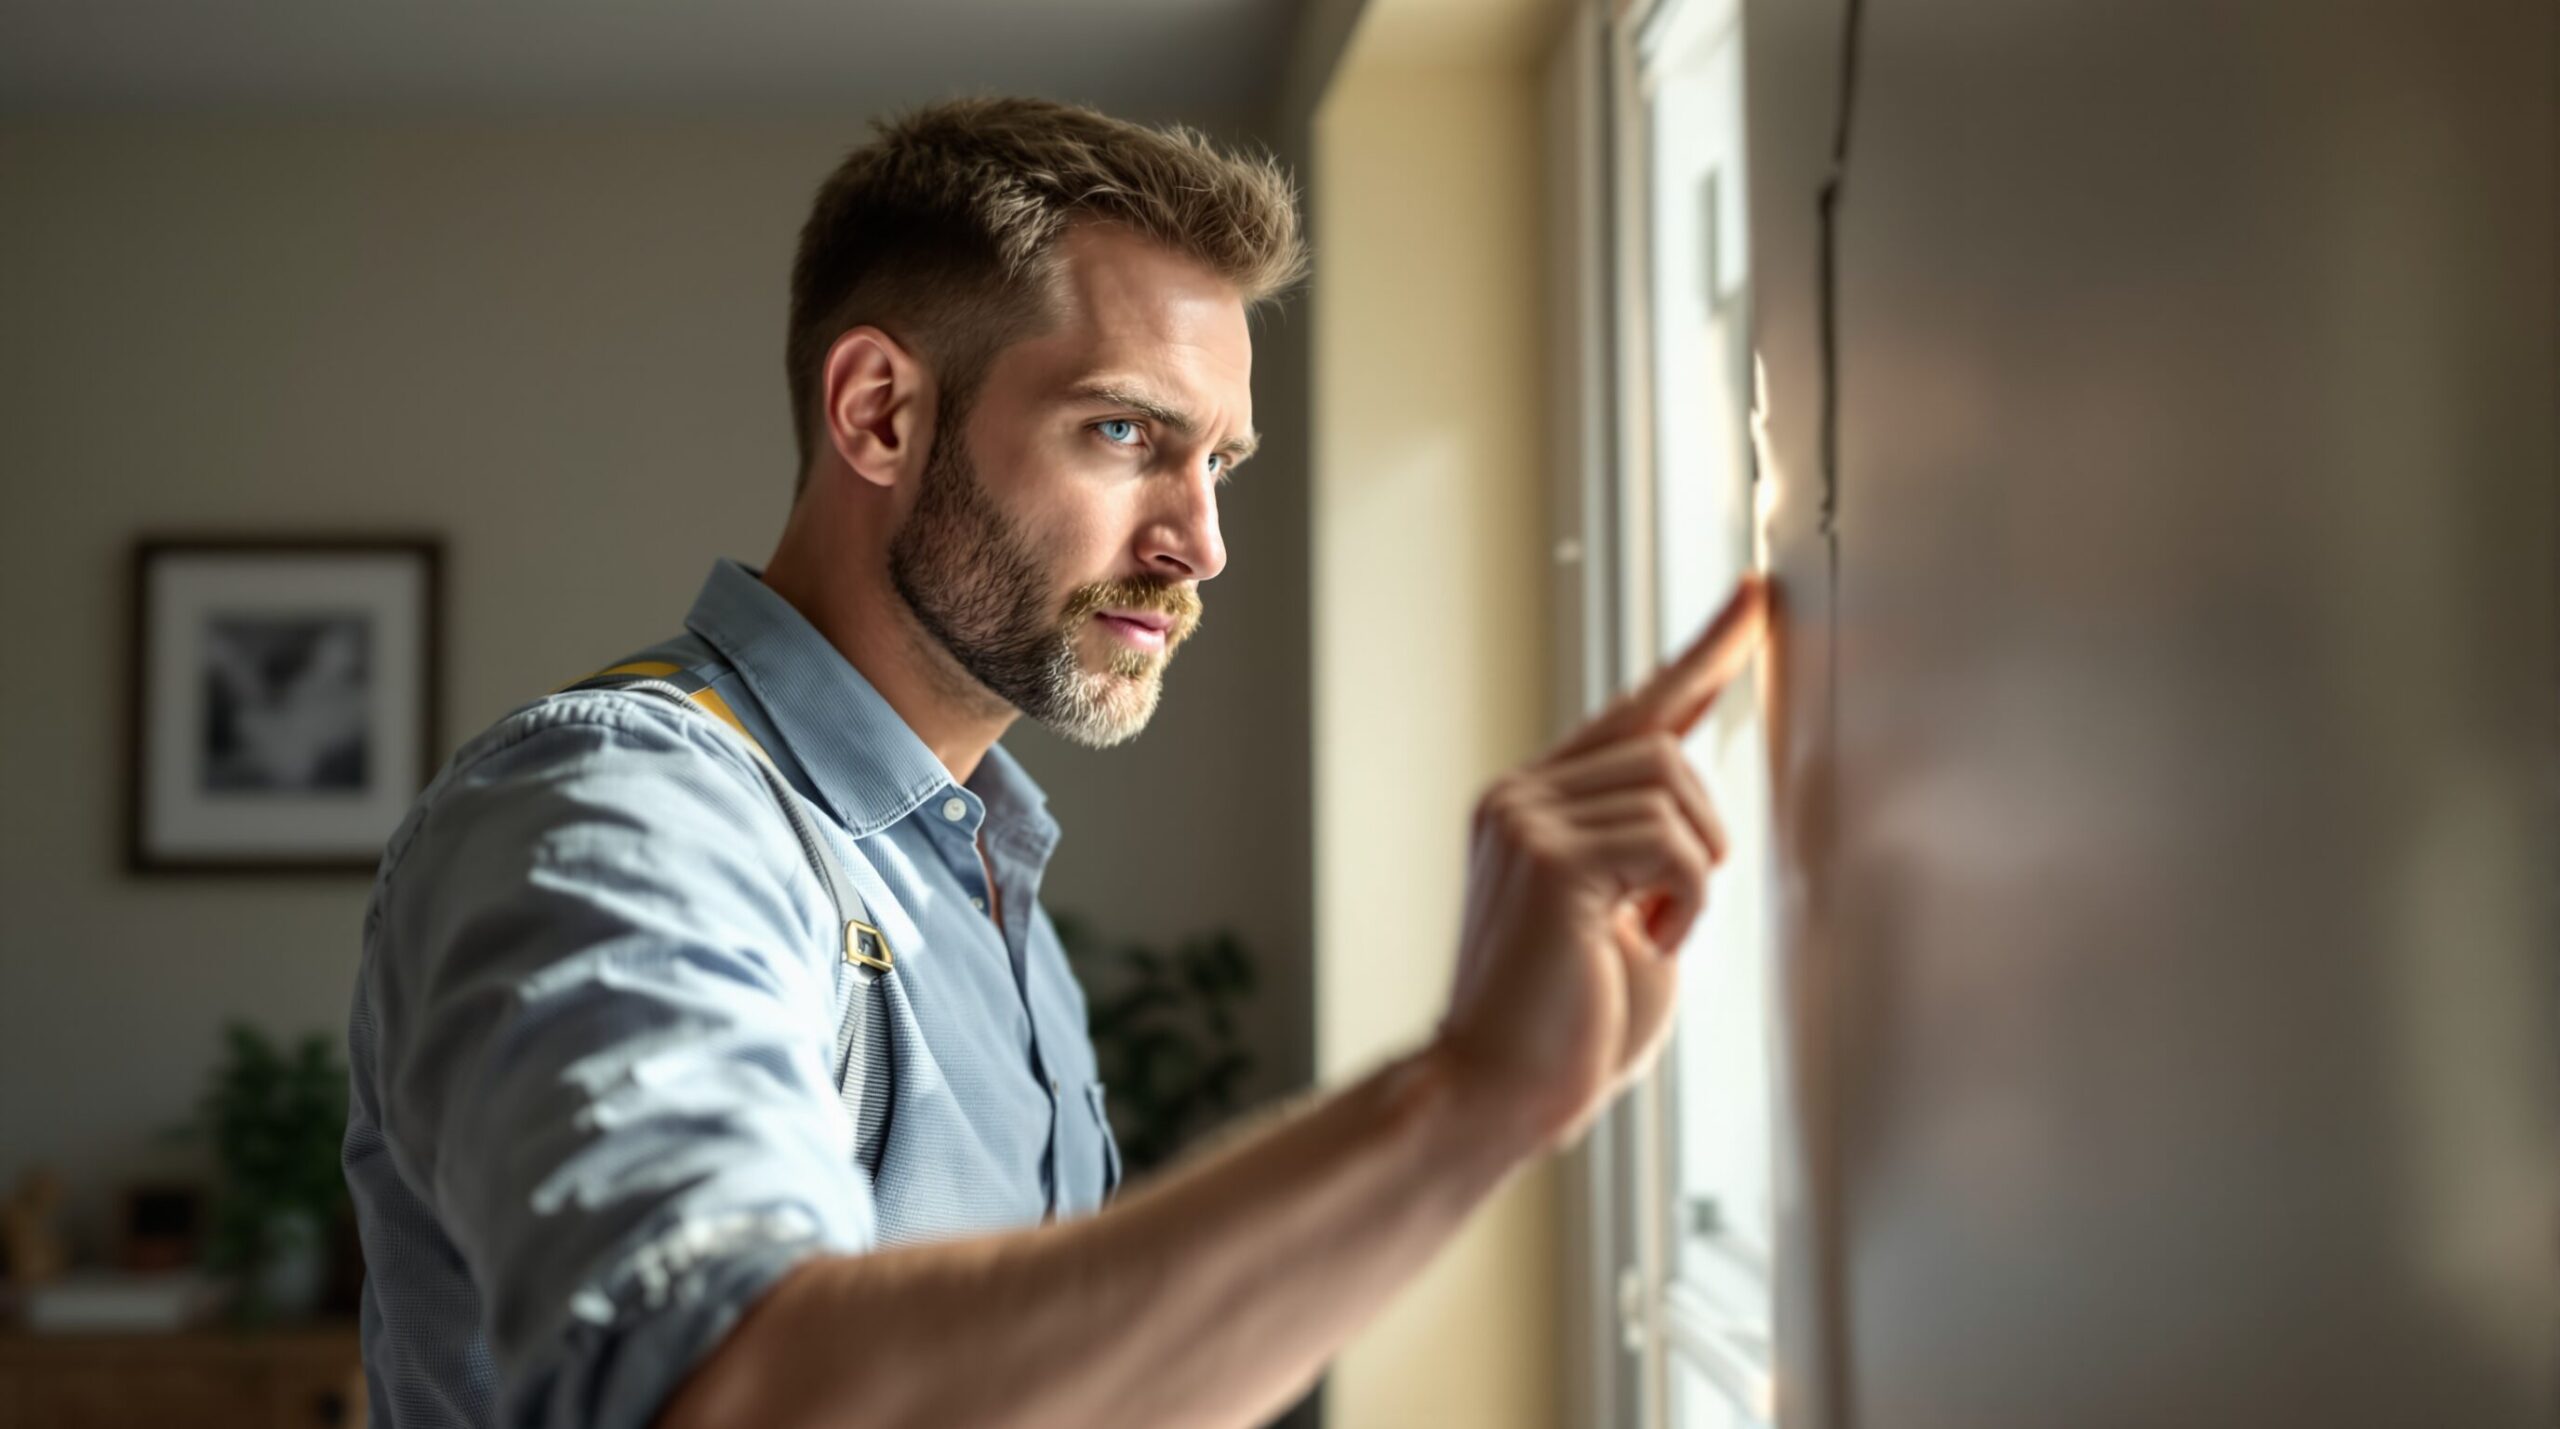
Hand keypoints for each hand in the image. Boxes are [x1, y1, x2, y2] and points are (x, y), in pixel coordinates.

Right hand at [1432, 577, 1768, 1155]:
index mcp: (1535, 803)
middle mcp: (1521, 793)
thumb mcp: (1628, 918)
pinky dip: (1684, 900)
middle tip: (1666, 914)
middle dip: (1700, 831)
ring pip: (1674, 788)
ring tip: (1643, 933)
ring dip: (1691, 872)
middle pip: (1668, 747)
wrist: (1496, 1095)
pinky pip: (1671, 844)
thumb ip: (1649, 851)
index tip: (1754, 595)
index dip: (1704, 651)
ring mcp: (1526, 817)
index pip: (1636, 709)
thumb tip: (1695, 809)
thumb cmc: (1565, 1029)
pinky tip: (1637, 941)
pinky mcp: (1550, 857)